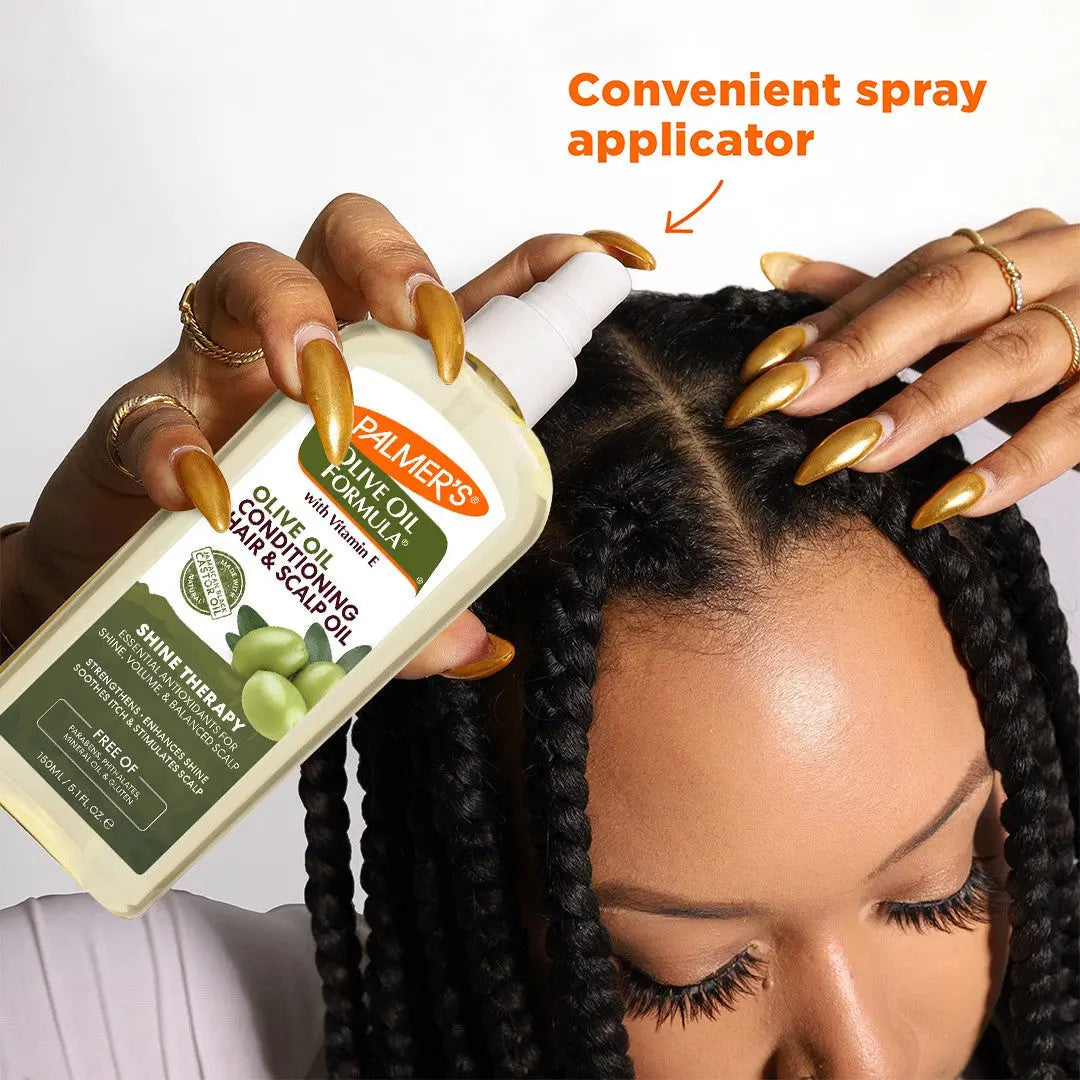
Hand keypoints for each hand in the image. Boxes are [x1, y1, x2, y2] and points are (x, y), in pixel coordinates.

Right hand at [0, 194, 653, 672]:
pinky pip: (151, 409)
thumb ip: (422, 605)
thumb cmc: (264, 553)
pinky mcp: (140, 421)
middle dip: (397, 265)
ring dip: (294, 320)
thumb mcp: (360, 576)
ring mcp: (221, 376)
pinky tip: (211, 501)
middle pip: (347, 242)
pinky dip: (180, 450)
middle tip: (432, 340)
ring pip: (249, 274)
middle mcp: (305, 355)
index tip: (597, 263)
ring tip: (324, 404)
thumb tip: (483, 648)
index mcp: (378, 383)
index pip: (454, 300)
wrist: (136, 590)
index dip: (528, 267)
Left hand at [726, 208, 1078, 527]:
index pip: (911, 276)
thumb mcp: (979, 312)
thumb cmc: (1063, 334)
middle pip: (950, 299)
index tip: (764, 370)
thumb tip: (781, 267)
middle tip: (790, 400)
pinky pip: (1076, 424)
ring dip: (924, 406)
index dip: (835, 322)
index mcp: (1015, 246)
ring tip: (855, 453)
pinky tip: (952, 500)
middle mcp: (1060, 266)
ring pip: (1008, 356)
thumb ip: (886, 296)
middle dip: (862, 353)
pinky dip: (1015, 463)